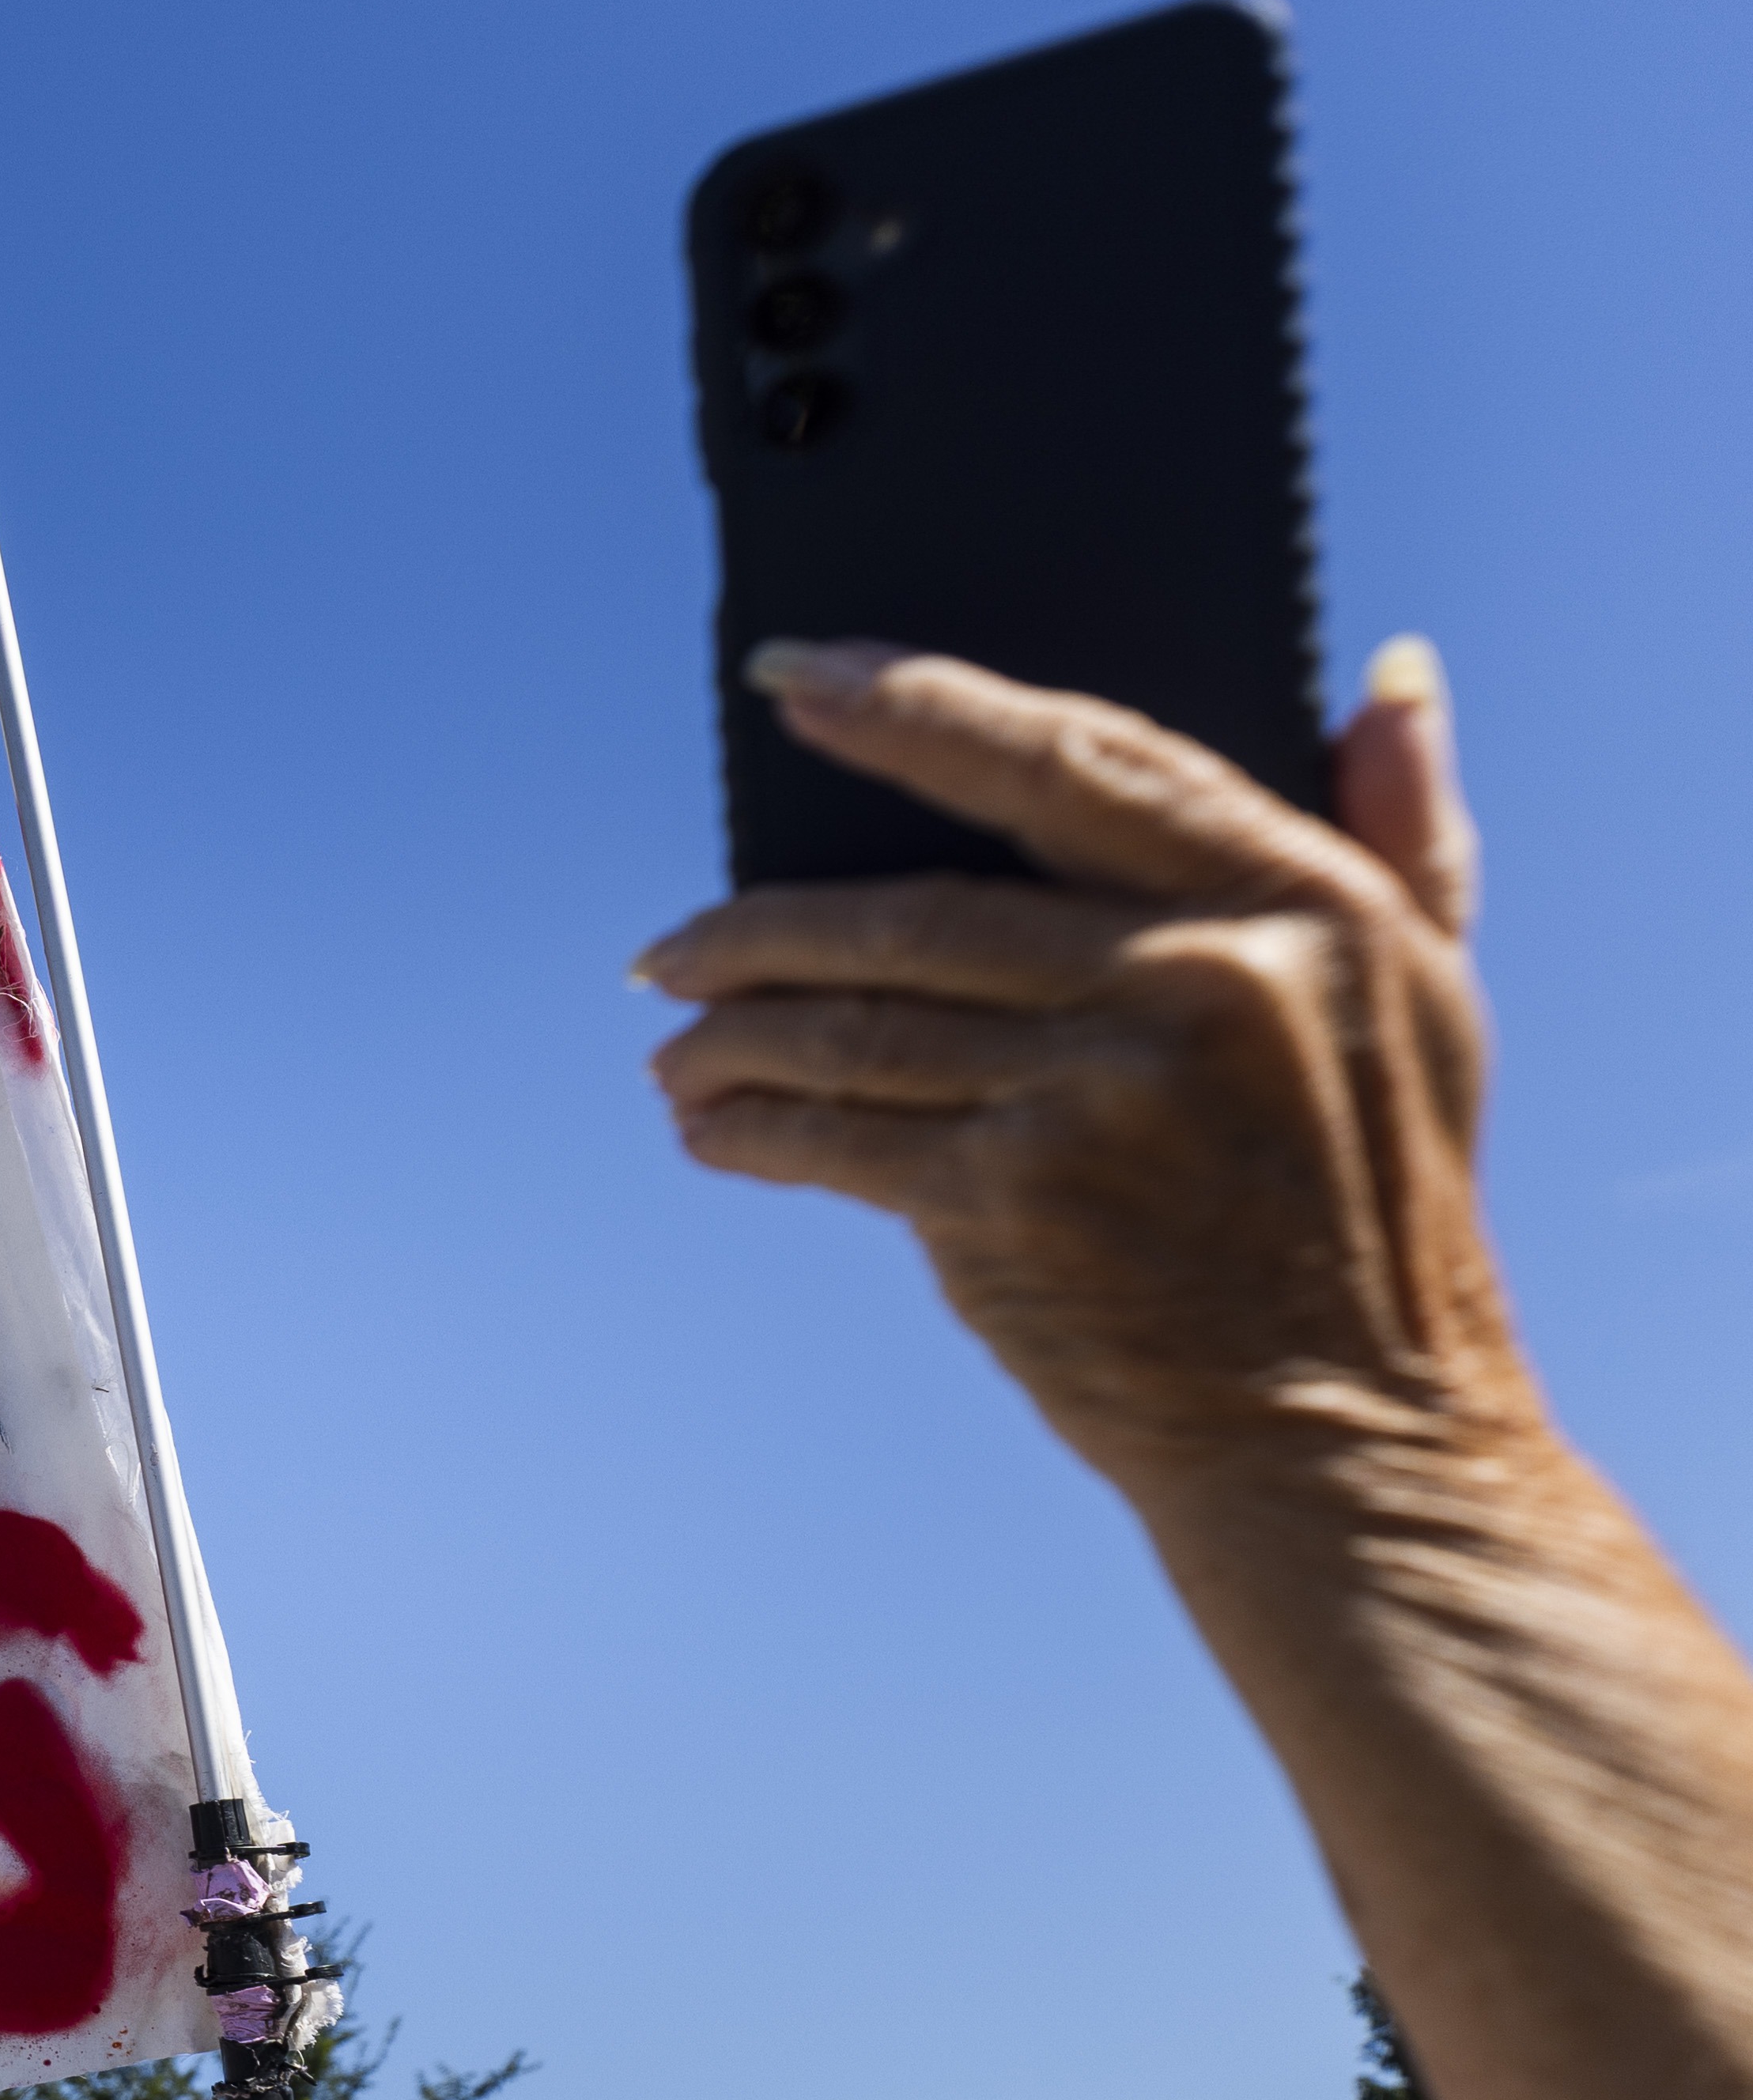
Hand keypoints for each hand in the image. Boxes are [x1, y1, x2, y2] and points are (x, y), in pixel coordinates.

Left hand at [643, 639, 1506, 1506]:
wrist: (1354, 1426)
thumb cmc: (1377, 1200)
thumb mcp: (1430, 996)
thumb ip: (1403, 829)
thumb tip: (1381, 672)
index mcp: (1301, 900)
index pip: (1072, 760)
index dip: (917, 709)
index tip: (797, 679)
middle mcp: (1198, 979)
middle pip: (915, 909)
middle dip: (759, 926)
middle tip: (668, 947)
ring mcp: (1099, 1091)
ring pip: (854, 1025)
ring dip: (732, 1033)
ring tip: (674, 1041)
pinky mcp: (1016, 1200)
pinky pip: (838, 1136)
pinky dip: (753, 1128)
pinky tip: (712, 1126)